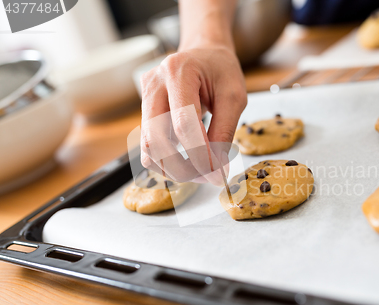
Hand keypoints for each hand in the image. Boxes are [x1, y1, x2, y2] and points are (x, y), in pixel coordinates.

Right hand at [140, 43, 246, 184]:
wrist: (203, 54)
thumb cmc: (221, 71)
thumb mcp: (234, 96)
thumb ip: (224, 131)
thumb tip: (217, 168)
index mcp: (178, 72)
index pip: (184, 124)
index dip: (200, 154)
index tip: (217, 173)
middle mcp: (154, 84)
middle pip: (156, 139)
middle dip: (182, 167)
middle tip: (207, 177)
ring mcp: (145, 98)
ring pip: (147, 147)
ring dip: (172, 168)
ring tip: (200, 171)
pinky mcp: (144, 112)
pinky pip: (148, 146)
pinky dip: (165, 162)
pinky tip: (186, 161)